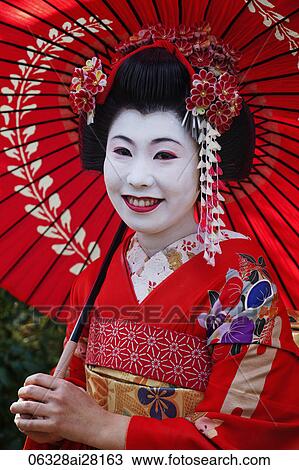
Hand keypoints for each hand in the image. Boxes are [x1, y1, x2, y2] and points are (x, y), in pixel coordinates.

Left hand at [10, 373, 129, 447]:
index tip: (26, 384)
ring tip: (14, 407)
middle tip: (19, 396)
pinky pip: (32, 424)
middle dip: (21, 393)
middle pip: (31, 391)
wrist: (97, 424)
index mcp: (64, 385)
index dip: (29, 380)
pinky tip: (20, 421)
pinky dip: (22, 422)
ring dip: (17, 407)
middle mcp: (58, 396)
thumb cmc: (89, 408)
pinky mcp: (54, 425)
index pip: (39, 378)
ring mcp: (55, 411)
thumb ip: (64, 386)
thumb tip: (52, 382)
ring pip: (28, 407)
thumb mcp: (78, 390)